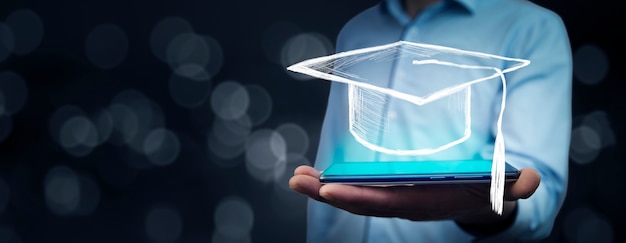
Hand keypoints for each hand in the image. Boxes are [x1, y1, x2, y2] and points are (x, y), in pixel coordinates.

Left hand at [289, 165, 539, 224]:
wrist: (480, 204)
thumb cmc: (486, 192)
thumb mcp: (501, 189)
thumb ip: (512, 186)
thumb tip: (528, 181)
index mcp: (426, 202)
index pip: (388, 203)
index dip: (359, 198)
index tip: (330, 190)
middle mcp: (405, 205)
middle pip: (361, 201)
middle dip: (328, 193)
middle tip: (296, 181)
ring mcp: (395, 200)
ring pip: (355, 197)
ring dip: (324, 189)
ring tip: (296, 178)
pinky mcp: (391, 193)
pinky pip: (359, 190)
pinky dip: (335, 184)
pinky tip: (314, 176)